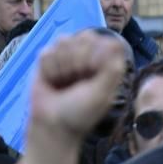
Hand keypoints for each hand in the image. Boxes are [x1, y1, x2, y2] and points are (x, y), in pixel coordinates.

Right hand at [18, 31, 126, 163]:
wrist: (52, 126)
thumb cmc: (81, 113)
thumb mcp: (102, 94)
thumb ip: (112, 70)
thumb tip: (116, 44)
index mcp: (106, 63)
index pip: (106, 41)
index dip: (97, 54)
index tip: (92, 73)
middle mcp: (88, 55)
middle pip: (85, 37)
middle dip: (78, 61)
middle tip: (76, 81)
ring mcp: (67, 55)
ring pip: (64, 41)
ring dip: (62, 66)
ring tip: (64, 82)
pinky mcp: (47, 59)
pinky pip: (47, 52)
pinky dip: (48, 69)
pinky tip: (52, 81)